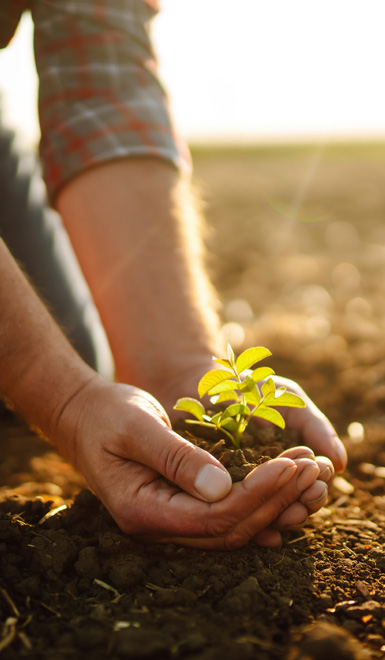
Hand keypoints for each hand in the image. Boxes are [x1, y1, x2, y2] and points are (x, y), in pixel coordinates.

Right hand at [56, 377, 321, 549]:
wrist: (84, 416)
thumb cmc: (106, 414)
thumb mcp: (137, 426)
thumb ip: (175, 457)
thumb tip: (223, 488)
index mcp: (143, 511)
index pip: (213, 518)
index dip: (256, 495)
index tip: (289, 464)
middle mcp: (158, 526)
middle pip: (229, 529)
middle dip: (274, 499)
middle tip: (309, 466)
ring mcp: (169, 520)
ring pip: (231, 527)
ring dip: (272, 502)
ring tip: (305, 471)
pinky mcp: (179, 506)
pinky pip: (224, 516)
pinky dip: (256, 504)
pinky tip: (283, 492)